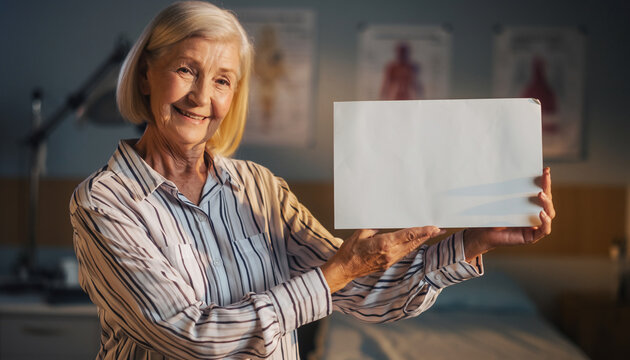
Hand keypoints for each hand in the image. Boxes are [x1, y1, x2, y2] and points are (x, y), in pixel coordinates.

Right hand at [321, 226, 443, 292]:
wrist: (344, 269)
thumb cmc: (349, 251)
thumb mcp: (360, 233)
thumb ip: (375, 227)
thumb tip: (384, 223)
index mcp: (384, 244)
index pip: (407, 235)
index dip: (422, 231)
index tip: (433, 228)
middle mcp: (390, 253)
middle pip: (413, 243)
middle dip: (427, 236)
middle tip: (439, 229)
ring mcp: (390, 260)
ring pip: (410, 249)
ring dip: (421, 241)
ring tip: (431, 234)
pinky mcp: (387, 264)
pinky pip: (403, 253)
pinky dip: (411, 246)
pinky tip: (415, 242)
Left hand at [463, 167, 555, 260]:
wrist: (481, 233)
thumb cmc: (490, 215)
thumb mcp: (499, 199)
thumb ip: (507, 188)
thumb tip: (508, 169)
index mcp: (528, 204)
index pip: (541, 191)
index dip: (544, 181)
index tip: (545, 170)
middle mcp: (534, 214)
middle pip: (547, 200)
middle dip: (547, 187)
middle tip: (545, 176)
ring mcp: (534, 226)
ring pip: (549, 213)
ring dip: (547, 203)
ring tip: (540, 194)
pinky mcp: (531, 237)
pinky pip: (545, 230)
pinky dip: (546, 222)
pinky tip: (541, 213)